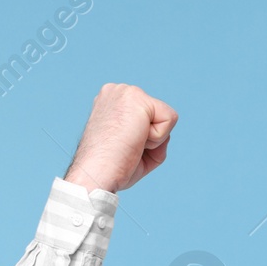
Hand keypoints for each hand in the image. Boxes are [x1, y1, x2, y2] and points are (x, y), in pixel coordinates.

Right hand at [63, 84, 177, 193]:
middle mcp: (117, 91)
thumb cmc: (112, 169)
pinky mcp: (137, 98)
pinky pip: (170, 119)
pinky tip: (136, 140)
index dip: (142, 140)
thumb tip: (167, 134)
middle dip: (149, 139)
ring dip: (154, 140)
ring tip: (130, 144)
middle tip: (126, 148)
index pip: (147, 118)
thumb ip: (150, 138)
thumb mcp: (132, 149)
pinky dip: (159, 138)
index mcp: (111, 102)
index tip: (121, 148)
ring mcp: (126, 92)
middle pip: (157, 117)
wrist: (96, 173)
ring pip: (165, 117)